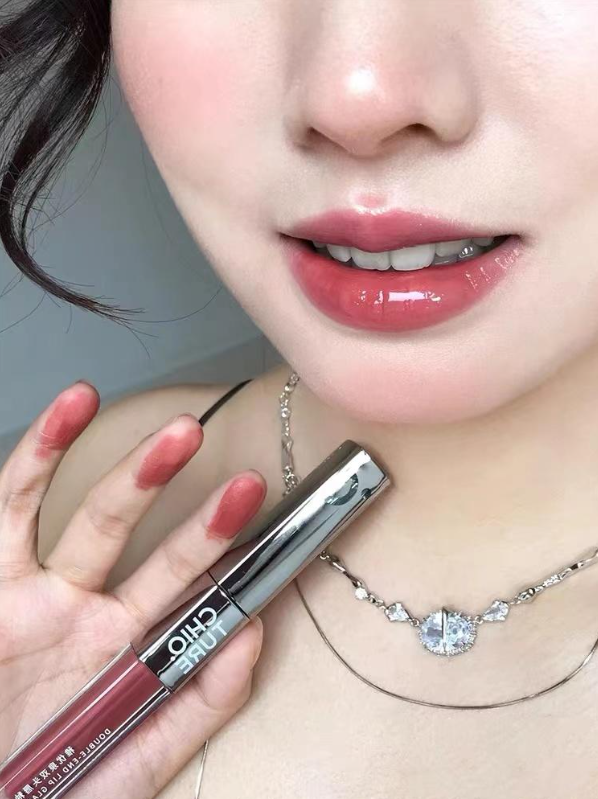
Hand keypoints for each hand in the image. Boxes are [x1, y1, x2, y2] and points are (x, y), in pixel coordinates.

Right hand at [0, 380, 265, 797]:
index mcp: (130, 653)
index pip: (193, 598)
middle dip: (200, 519)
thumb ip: (195, 708)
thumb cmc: (50, 785)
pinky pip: (11, 507)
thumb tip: (252, 637)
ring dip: (138, 473)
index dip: (235, 569)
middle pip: (156, 552)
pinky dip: (38, 454)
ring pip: (93, 518)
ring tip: (181, 433)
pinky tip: (71, 405)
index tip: (278, 535)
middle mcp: (90, 613)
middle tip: (247, 484)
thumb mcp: (130, 765)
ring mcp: (40, 593)